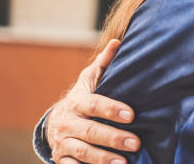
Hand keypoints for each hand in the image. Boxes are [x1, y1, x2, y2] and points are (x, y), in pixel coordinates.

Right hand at [46, 39, 139, 163]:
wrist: (56, 121)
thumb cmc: (83, 98)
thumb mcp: (90, 79)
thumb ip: (104, 63)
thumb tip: (117, 42)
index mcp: (77, 102)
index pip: (94, 105)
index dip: (112, 109)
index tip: (131, 115)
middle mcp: (67, 123)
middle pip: (91, 132)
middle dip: (114, 138)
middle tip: (136, 143)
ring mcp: (63, 143)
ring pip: (82, 152)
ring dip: (103, 159)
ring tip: (124, 163)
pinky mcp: (62, 159)